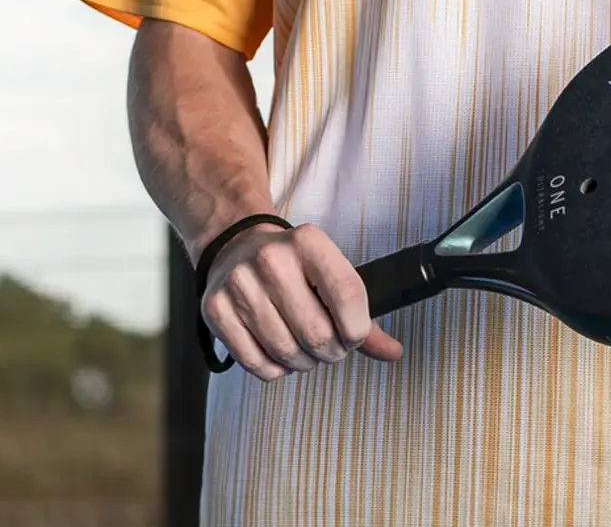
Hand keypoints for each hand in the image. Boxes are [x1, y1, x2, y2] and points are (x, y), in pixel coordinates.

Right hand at [199, 223, 404, 379]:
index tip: (354, 336)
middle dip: (332, 352)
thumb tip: (394, 352)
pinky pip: (258, 365)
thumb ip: (362, 313)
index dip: (358, 330)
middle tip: (330, 346)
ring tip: (304, 347)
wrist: (236, 247)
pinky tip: (279, 350)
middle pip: (318, 334)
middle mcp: (271, 260)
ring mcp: (240, 285)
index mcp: (308, 242)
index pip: (347, 295)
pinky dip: (276, 369)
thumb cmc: (294, 266)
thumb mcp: (329, 271)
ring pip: (288, 354)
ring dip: (304, 363)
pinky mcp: (216, 311)